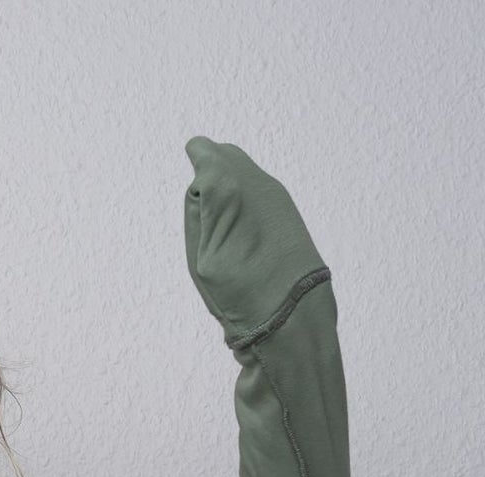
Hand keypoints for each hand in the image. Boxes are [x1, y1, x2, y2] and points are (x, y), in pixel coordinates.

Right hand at [183, 136, 327, 348]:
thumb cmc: (238, 289)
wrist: (291, 314)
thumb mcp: (201, 253)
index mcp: (229, 186)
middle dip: (211, 172)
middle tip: (203, 205)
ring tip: (222, 225)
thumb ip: (198, 209)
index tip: (194, 183)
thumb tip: (204, 179)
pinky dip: (245, 203)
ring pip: (244, 172)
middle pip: (226, 156)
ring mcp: (276, 195)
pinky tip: (242, 233)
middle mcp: (258, 181)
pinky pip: (258, 191)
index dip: (196, 163)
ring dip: (229, 189)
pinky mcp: (287, 211)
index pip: (205, 154)